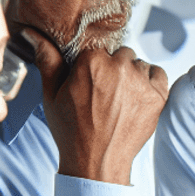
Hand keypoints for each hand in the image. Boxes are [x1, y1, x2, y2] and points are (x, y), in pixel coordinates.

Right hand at [25, 29, 167, 185]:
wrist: (97, 161)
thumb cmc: (71, 130)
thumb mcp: (51, 94)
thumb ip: (48, 60)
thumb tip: (35, 34)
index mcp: (91, 61)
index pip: (97, 49)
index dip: (93, 66)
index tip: (90, 82)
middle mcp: (119, 67)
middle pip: (121, 55)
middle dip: (114, 68)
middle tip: (106, 92)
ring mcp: (141, 82)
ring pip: (139, 65)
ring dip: (133, 75)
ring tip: (121, 98)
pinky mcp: (158, 97)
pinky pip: (159, 75)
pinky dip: (152, 82)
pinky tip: (139, 96)